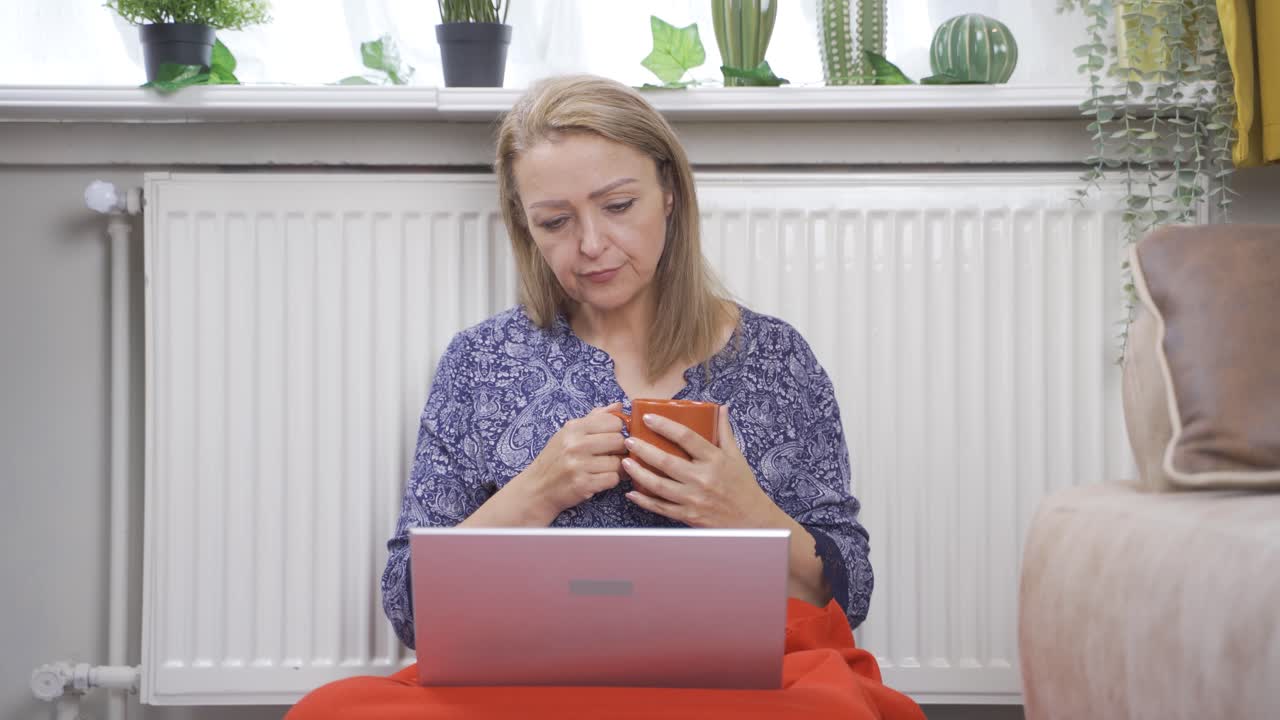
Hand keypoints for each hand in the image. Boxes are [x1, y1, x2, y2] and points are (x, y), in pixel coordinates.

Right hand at [511, 403, 625, 520]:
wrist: (537, 487)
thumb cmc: (555, 458)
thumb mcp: (568, 433)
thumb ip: (594, 418)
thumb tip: (619, 405)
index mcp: (574, 428)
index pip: (614, 422)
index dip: (617, 430)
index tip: (611, 437)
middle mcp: (576, 444)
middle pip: (619, 441)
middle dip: (619, 449)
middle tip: (610, 454)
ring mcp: (579, 465)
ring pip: (618, 462)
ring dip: (616, 467)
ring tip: (605, 468)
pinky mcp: (583, 485)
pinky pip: (613, 479)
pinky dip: (611, 480)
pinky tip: (600, 479)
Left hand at [622, 405, 782, 528]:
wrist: (751, 521)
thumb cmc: (742, 485)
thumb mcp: (736, 456)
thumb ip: (725, 431)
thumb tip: (722, 408)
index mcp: (714, 459)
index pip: (686, 437)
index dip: (664, 425)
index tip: (648, 418)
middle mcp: (702, 478)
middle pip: (666, 461)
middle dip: (643, 449)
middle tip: (628, 440)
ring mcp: (693, 499)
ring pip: (658, 485)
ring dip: (638, 473)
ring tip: (625, 462)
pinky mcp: (688, 515)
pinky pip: (661, 507)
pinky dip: (644, 500)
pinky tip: (631, 492)